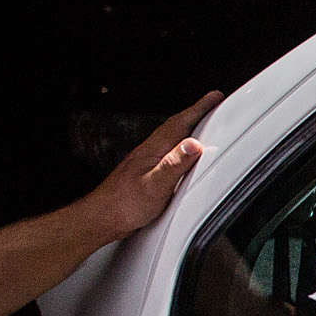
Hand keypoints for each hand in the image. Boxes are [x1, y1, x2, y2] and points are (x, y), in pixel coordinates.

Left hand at [78, 94, 221, 244]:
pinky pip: (167, 152)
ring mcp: (145, 161)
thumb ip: (174, 164)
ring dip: (187, 127)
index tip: (213, 98)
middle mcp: (148, 152)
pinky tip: (180, 152)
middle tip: (211, 104)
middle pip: (175, 127)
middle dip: (195, 113)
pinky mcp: (145, 172)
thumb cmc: (124, 205)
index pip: (179, 124)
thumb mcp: (155, 186)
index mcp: (153, 151)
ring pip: (170, 138)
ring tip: (200, 122)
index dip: (199, 110)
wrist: (102, 218)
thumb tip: (193, 145)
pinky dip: (179, 146)